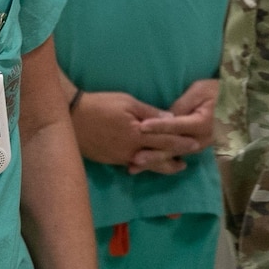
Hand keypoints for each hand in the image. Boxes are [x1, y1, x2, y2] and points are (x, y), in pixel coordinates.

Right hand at [70, 91, 201, 170]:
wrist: (73, 117)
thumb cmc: (101, 104)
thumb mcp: (128, 102)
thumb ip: (149, 113)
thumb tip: (170, 119)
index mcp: (137, 134)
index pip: (165, 140)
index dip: (181, 143)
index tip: (195, 144)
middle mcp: (131, 150)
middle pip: (158, 158)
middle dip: (174, 160)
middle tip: (187, 163)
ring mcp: (120, 157)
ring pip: (146, 164)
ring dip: (160, 165)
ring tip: (173, 166)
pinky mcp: (110, 160)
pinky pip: (131, 164)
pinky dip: (143, 164)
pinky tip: (148, 163)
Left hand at [132, 79, 217, 174]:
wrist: (237, 103)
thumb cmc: (217, 92)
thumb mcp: (200, 91)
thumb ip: (182, 104)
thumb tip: (166, 116)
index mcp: (202, 123)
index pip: (177, 125)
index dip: (159, 126)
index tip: (141, 127)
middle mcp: (200, 139)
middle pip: (173, 147)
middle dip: (153, 153)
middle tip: (135, 159)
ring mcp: (199, 146)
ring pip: (174, 155)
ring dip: (155, 161)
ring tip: (135, 166)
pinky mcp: (195, 147)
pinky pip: (177, 155)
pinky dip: (162, 160)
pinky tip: (147, 165)